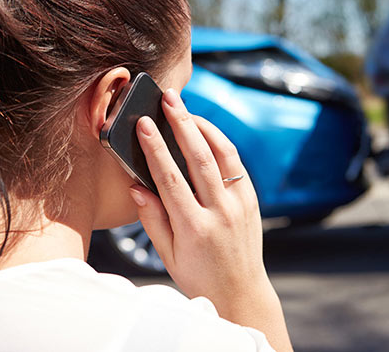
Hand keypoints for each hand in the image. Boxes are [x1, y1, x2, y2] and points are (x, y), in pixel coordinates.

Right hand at [128, 87, 267, 303]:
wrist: (241, 291)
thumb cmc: (199, 276)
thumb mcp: (168, 255)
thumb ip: (152, 220)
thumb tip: (136, 186)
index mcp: (194, 228)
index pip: (171, 179)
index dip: (155, 148)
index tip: (143, 124)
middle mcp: (220, 212)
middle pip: (200, 157)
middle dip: (182, 123)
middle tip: (169, 98)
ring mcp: (240, 205)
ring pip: (223, 155)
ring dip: (204, 127)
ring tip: (186, 109)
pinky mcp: (252, 201)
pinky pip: (236, 164)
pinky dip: (221, 144)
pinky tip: (205, 132)